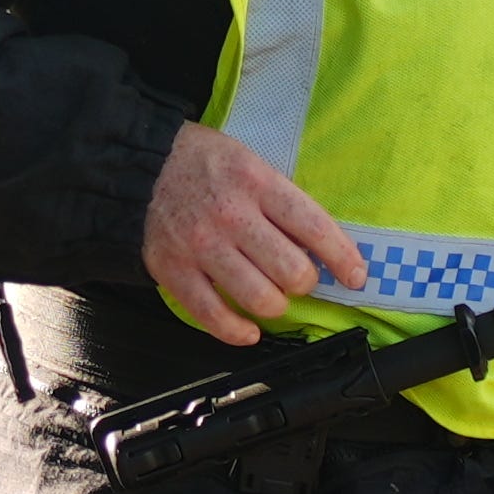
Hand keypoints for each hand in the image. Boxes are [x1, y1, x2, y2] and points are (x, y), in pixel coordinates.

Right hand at [138, 121, 358, 343]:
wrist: (138, 167)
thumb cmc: (202, 164)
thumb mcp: (249, 162)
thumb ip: (281, 200)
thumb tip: (321, 246)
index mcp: (256, 183)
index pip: (314, 227)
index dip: (343, 258)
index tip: (356, 276)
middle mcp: (232, 216)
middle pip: (292, 271)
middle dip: (304, 281)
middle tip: (297, 277)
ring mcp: (201, 247)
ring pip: (261, 298)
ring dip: (276, 304)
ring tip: (272, 295)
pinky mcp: (174, 271)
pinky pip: (213, 316)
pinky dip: (237, 332)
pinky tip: (249, 329)